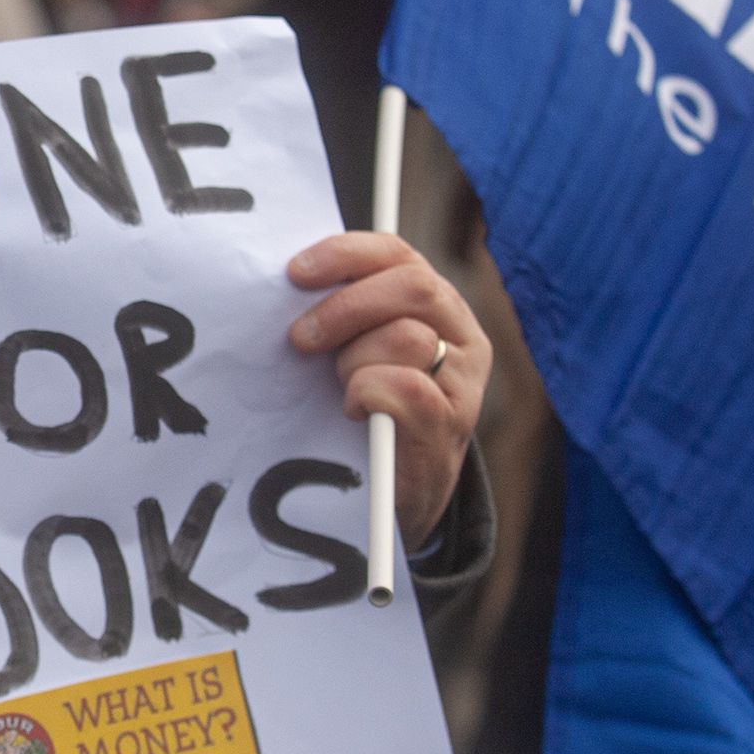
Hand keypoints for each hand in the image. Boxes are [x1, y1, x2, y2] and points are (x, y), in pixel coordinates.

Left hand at [287, 232, 488, 545]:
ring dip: (356, 361)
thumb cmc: (368, 414)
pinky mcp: (451, 426)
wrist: (395, 499)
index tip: (295, 273)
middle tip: (301, 340)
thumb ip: (347, 312)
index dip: (345, 254)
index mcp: (437, 305)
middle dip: (344, 308)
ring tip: (342, 389)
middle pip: (411, 285)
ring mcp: (463, 382)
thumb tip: (290, 277)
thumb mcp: (358, 350)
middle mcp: (462, 336)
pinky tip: (356, 413)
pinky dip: (366, 395)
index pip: (397, 253)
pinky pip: (402, 387)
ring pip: (406, 336)